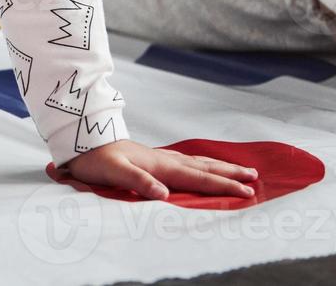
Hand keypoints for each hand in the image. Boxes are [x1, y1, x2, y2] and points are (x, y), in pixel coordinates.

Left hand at [62, 140, 257, 198]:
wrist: (80, 140)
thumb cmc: (95, 158)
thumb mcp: (113, 172)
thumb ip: (138, 182)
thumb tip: (163, 194)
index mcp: (159, 166)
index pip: (198, 178)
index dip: (223, 185)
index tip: (247, 191)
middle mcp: (163, 160)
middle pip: (204, 166)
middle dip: (229, 172)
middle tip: (255, 176)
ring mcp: (158, 157)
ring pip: (196, 161)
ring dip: (218, 165)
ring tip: (238, 167)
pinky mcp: (151, 158)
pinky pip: (185, 161)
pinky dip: (200, 163)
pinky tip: (200, 164)